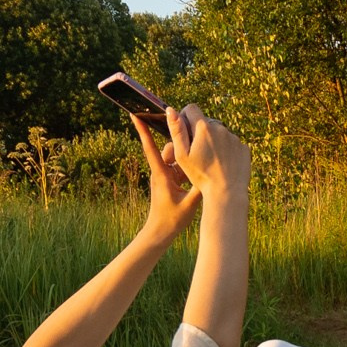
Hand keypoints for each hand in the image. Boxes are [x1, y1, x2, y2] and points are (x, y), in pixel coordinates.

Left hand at [130, 113, 191, 233]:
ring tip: (197, 154)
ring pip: (175, 157)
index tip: (135, 114)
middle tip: (186, 129)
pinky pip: (178, 167)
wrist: (160, 232)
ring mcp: (165, 176)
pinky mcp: (169, 181)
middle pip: (169, 149)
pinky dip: (187, 166)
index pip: (150, 148)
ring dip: (185, 156)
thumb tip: (212, 173)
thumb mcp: (190, 203)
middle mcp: (161, 172)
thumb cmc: (172, 219)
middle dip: (177, 141)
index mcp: (161, 174)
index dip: (142, 130)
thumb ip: (200, 187)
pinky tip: (198, 169)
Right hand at [164, 104, 251, 200]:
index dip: (185, 116)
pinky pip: (231, 143)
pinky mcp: (243, 147)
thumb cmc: (201, 175)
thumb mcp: (183, 154)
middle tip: (197, 152)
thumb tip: (171, 110)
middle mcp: (221, 128)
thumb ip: (177, 131)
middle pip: (206, 122)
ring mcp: (234, 137)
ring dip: (214, 141)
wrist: (227, 192)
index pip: (191, 108)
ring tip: (210, 161)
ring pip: (219, 133)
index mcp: (204, 127)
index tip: (184, 131)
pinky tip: (223, 164)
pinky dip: (226, 150)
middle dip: (199, 131)